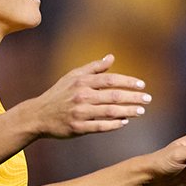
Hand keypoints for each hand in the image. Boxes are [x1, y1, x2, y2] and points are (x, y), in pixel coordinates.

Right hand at [30, 54, 150, 138]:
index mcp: (82, 82)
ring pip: (109, 112)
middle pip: (113, 96)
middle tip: (147, 99)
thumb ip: (93, 68)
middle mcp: (82, 96)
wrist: (38, 115)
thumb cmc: (58, 94)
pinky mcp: (78, 127)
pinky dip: (114, 125)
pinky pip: (100, 126)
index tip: (141, 85)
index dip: (128, 82)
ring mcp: (80, 112)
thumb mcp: (72, 76)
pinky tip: (124, 122)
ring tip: (140, 112)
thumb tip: (111, 57)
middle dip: (133, 97)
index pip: (110, 80)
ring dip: (128, 111)